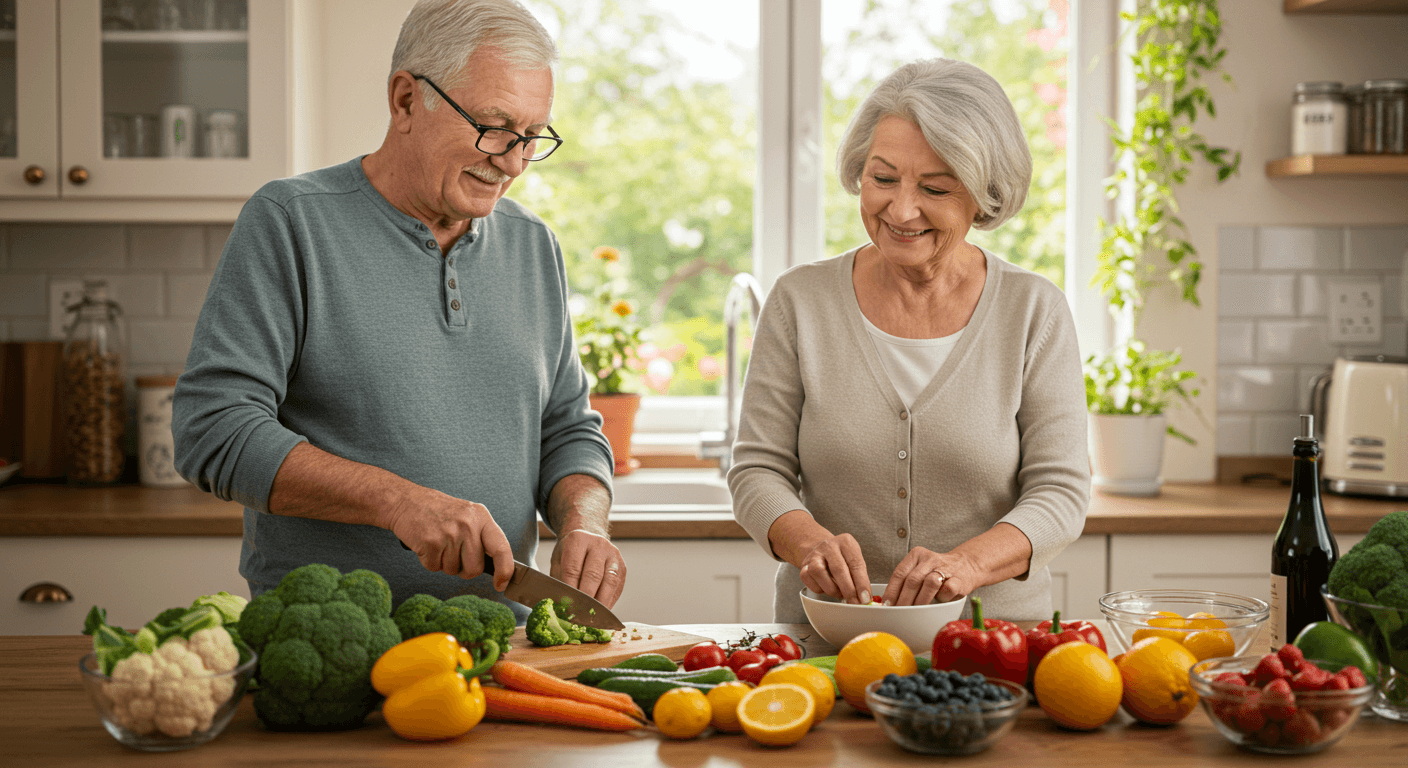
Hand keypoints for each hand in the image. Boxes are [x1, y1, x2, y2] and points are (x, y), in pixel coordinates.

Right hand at [386, 486, 514, 592]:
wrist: (407, 501)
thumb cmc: (439, 511)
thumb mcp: (467, 515)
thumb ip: (482, 536)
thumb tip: (496, 566)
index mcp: (481, 517)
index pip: (501, 548)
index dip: (504, 571)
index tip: (501, 584)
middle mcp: (468, 525)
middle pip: (474, 569)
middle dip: (463, 568)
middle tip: (453, 551)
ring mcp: (449, 533)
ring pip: (453, 571)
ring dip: (444, 563)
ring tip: (438, 542)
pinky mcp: (430, 543)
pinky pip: (434, 568)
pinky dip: (429, 561)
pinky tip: (427, 544)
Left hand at [550, 529, 625, 608]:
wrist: (588, 540)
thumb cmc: (570, 553)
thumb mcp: (558, 561)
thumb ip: (559, 580)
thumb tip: (561, 605)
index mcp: (578, 540)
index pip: (573, 568)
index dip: (570, 590)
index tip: (566, 607)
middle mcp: (599, 544)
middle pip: (593, 575)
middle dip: (586, 598)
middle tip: (579, 615)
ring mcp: (614, 555)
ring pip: (610, 582)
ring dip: (601, 603)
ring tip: (592, 618)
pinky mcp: (622, 567)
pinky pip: (617, 587)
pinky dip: (609, 602)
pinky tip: (601, 613)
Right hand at [798, 532, 871, 604]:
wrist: (821, 550)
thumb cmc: (842, 559)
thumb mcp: (854, 561)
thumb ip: (860, 577)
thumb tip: (864, 598)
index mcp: (846, 542)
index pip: (855, 563)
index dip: (861, 583)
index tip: (865, 598)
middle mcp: (829, 545)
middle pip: (838, 569)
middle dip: (848, 590)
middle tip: (854, 602)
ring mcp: (814, 555)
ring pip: (819, 573)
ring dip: (832, 589)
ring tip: (840, 594)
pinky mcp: (804, 566)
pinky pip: (809, 581)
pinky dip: (820, 589)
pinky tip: (827, 588)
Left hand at [883, 547, 970, 605]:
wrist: (966, 565)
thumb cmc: (937, 572)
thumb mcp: (920, 570)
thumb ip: (906, 582)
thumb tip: (890, 602)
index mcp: (916, 555)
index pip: (899, 573)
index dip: (892, 591)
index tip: (887, 604)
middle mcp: (929, 559)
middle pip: (912, 580)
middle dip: (904, 599)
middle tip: (899, 612)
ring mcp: (945, 568)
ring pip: (928, 584)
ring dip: (920, 601)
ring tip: (915, 611)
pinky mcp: (959, 579)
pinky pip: (947, 590)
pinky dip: (941, 598)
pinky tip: (939, 601)